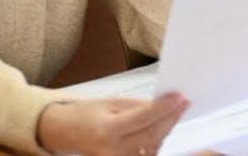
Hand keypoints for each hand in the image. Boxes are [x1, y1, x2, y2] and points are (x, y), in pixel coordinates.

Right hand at [36, 93, 187, 155]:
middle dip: (171, 118)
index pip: (145, 118)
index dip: (165, 108)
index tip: (179, 97)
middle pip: (152, 136)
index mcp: (107, 130)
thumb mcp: (110, 103)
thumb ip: (138, 105)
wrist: (64, 133)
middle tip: (183, 104)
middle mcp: (112, 150)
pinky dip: (156, 143)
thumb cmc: (85, 115)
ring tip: (172, 113)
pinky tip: (159, 130)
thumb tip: (163, 104)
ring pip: (152, 148)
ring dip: (165, 130)